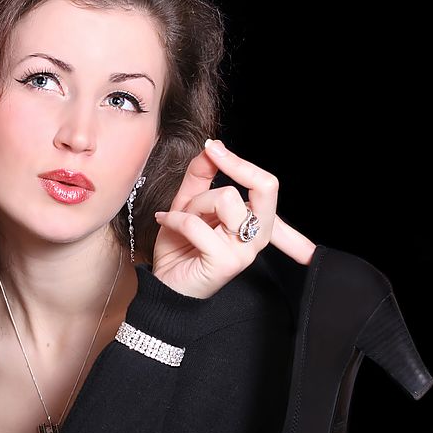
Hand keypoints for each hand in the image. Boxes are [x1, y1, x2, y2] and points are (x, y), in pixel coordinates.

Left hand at [152, 139, 315, 298]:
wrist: (164, 284)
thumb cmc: (180, 248)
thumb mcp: (188, 204)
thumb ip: (201, 176)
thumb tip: (212, 148)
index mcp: (255, 222)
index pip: (267, 186)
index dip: (243, 164)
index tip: (215, 148)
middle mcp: (257, 236)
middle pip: (264, 187)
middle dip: (233, 166)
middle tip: (212, 154)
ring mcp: (245, 251)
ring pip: (226, 199)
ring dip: (195, 203)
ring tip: (182, 217)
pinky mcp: (226, 263)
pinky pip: (198, 224)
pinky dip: (175, 219)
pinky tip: (166, 223)